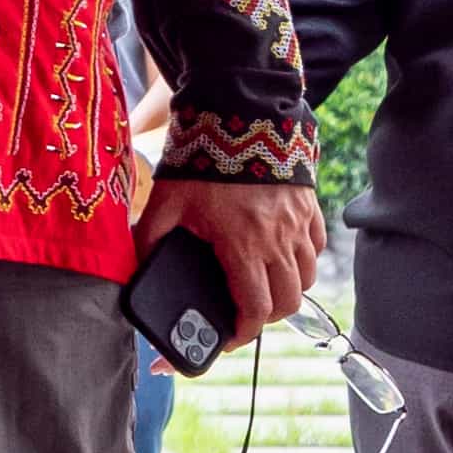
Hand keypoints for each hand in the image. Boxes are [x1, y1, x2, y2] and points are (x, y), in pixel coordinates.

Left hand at [135, 169, 326, 339]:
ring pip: (307, 278)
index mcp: (243, 246)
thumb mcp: (165, 203)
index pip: (255, 310)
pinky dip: (302, 261)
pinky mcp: (309, 206)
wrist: (239, 112)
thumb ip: (149, 240)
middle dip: (266, 319)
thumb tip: (137, 269)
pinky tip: (280, 256)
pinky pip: (315, 247)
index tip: (226, 340)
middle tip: (243, 316)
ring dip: (287, 291)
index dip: (242, 335)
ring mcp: (298, 224)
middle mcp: (278, 240)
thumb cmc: (200, 160)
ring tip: (262, 288)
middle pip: (288, 303)